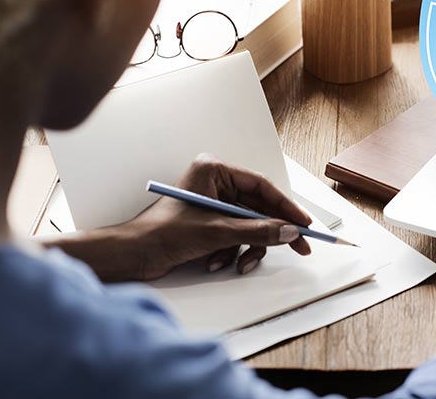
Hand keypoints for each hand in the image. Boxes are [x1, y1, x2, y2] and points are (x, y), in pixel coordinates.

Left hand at [118, 154, 311, 279]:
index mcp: (214, 171)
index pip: (261, 187)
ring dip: (246, 247)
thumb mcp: (217, 232)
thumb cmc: (161, 233)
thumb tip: (289, 231)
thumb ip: (258, 231)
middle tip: (298, 246)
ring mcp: (212, 205)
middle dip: (271, 232)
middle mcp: (214, 184)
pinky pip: (235, 236)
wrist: (131, 256)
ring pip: (249, 226)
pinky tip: (216, 262)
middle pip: (259, 208)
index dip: (286, 206)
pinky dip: (231, 252)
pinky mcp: (208, 224)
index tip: (303, 223)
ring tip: (239, 263)